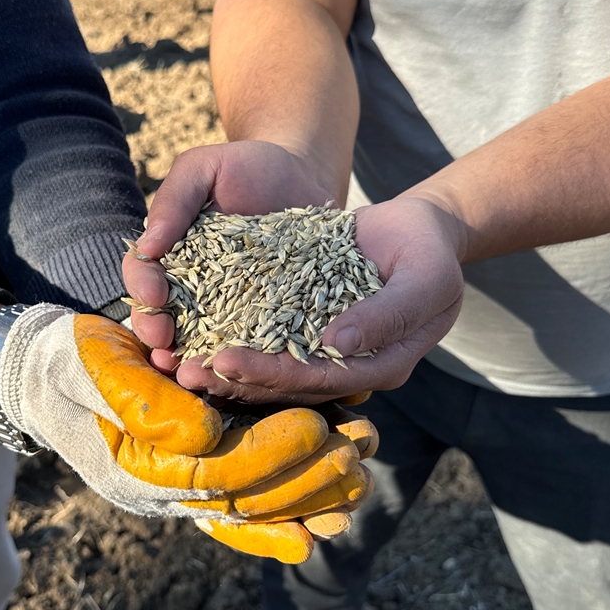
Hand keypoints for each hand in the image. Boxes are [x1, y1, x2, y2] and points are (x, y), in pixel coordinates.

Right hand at [0, 305, 375, 561]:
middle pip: (243, 497)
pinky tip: (320, 527)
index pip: (212, 467)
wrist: (48, 377)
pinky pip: (241, 510)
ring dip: (308, 500)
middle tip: (357, 454)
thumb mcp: (95, 366)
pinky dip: (281, 520)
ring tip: (360, 483)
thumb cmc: (69, 364)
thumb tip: (204, 433)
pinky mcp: (195, 477)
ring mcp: (180, 491)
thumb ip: (143, 398)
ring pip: (251, 507)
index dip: (268, 450)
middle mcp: (162, 492)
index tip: (316, 426)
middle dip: (304, 478)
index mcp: (135, 468)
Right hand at [122, 140, 340, 363]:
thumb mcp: (206, 167)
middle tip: (164, 342)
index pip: (142, 274)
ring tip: (189, 371)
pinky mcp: (262, 320)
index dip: (141, 289)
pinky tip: (239, 373)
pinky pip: (246, 343)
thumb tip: (147, 245)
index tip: (154, 297)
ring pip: (197, 338)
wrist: (305, 177)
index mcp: (169, 253)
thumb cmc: (250, 165)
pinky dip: (238, 360)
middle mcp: (190, 285)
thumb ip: (174, 199)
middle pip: (160, 316)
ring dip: (188, 357)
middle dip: (156, 332)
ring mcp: (225, 306)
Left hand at [164, 193, 465, 403]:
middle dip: (237, 379)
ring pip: (272, 367)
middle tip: (187, 371)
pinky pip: (266, 338)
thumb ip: (388, 313)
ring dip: (227, 369)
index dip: (273, 375)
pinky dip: (233, 337)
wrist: (419, 227)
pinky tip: (194, 333)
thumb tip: (337, 342)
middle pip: (288, 383)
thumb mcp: (427, 277)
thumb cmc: (429, 250)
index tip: (227, 363)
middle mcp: (349, 366)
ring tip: (179, 362)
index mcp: (381, 365)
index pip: (321, 379)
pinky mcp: (307, 324)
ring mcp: (326, 347)